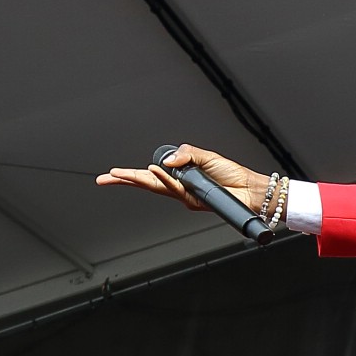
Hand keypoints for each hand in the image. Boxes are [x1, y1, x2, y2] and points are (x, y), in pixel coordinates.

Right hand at [95, 144, 267, 212]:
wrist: (249, 191)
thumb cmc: (232, 176)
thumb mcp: (206, 157)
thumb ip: (186, 155)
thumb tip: (167, 161)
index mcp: (180, 178)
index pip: (152, 175)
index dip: (132, 175)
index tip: (114, 174)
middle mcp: (180, 189)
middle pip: (148, 183)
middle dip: (125, 181)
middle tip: (105, 179)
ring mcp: (187, 195)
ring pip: (158, 186)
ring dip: (140, 178)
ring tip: (120, 175)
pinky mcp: (196, 200)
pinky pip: (176, 188)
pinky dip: (165, 178)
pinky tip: (153, 171)